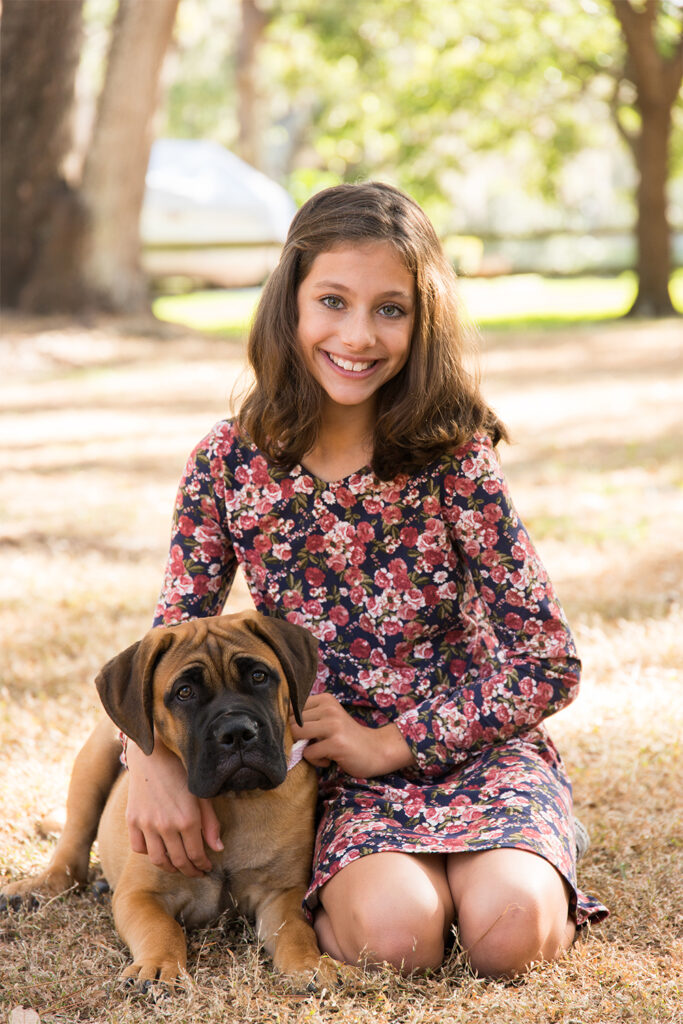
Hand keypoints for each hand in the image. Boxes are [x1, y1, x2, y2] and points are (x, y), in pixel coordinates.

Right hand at [126, 736, 222, 876]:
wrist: (153, 755)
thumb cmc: (182, 772)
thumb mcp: (202, 794)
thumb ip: (211, 823)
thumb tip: (217, 849)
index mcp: (188, 819)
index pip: (196, 855)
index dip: (202, 865)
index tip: (206, 867)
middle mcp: (167, 825)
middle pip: (179, 861)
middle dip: (189, 871)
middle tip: (195, 872)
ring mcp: (147, 824)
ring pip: (158, 860)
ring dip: (169, 867)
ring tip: (177, 866)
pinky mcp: (132, 820)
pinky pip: (139, 848)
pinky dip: (149, 853)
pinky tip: (159, 850)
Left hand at [289, 693, 415, 777]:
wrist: (376, 750)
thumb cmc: (346, 737)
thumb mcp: (328, 719)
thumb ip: (307, 719)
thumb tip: (277, 727)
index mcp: (325, 699)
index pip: (291, 709)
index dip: (292, 725)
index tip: (305, 735)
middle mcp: (329, 708)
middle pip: (292, 722)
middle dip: (298, 738)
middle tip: (314, 745)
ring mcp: (333, 725)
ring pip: (297, 735)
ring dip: (305, 749)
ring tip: (320, 751)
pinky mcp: (336, 743)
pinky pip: (309, 753)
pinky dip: (316, 761)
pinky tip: (330, 759)